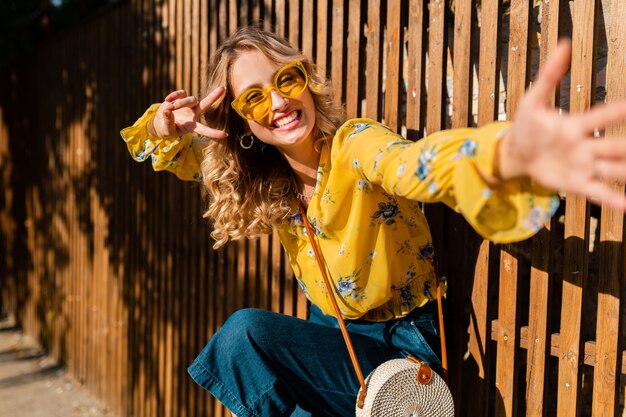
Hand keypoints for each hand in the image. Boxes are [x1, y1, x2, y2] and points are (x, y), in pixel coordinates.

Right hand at [148, 87, 228, 138]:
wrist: (160, 122)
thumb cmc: (166, 129)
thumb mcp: (166, 130)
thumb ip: (168, 122)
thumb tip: (168, 111)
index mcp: (192, 126)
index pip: (204, 130)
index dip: (214, 133)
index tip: (226, 134)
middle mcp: (193, 114)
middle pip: (206, 104)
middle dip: (214, 96)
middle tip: (223, 88)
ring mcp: (188, 105)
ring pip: (190, 99)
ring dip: (180, 103)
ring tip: (169, 108)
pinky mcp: (181, 97)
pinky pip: (181, 93)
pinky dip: (174, 96)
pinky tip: (167, 100)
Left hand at [499, 39, 625, 209]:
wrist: (515, 153)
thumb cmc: (527, 125)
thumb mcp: (533, 101)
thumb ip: (549, 76)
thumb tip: (563, 45)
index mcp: (575, 125)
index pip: (601, 117)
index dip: (619, 112)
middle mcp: (584, 146)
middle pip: (614, 146)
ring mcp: (582, 165)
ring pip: (612, 168)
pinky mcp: (575, 183)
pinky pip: (597, 191)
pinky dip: (612, 198)